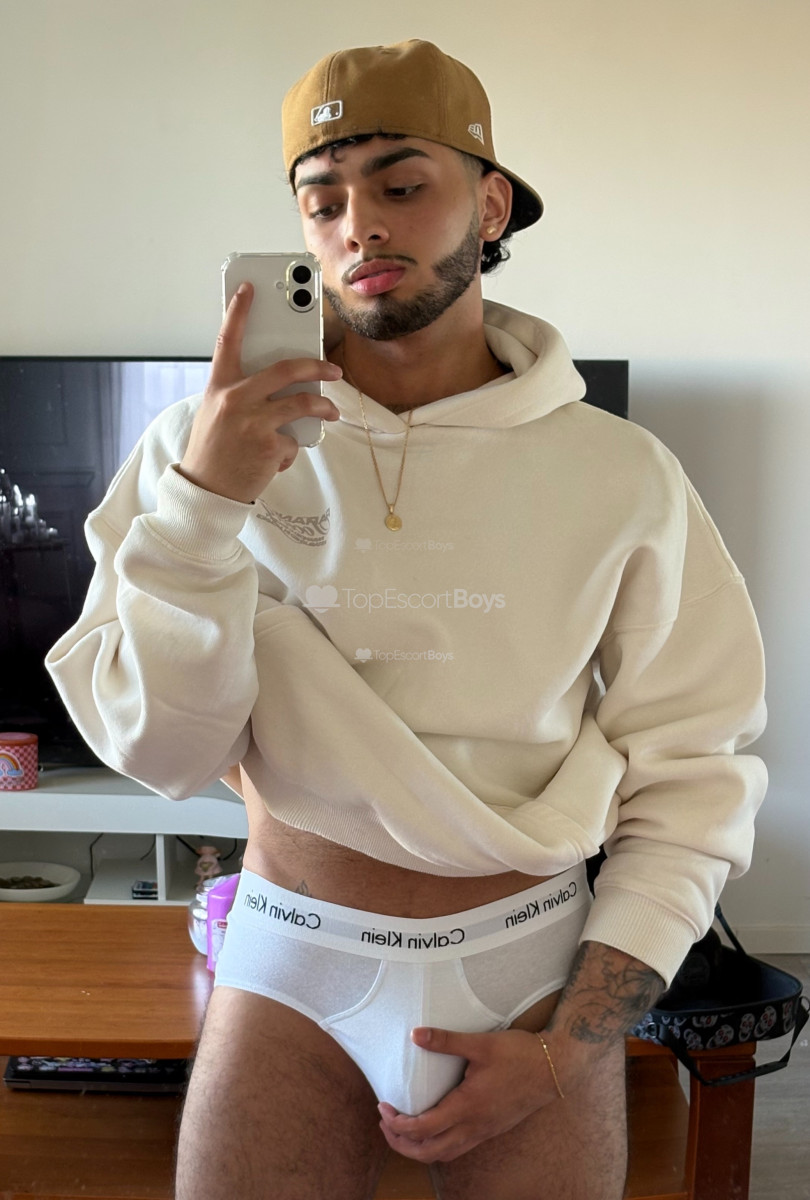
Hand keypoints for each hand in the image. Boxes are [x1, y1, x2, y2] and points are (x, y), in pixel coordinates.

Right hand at [179, 281, 342, 501]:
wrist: (206, 491)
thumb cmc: (212, 451)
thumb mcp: (215, 414)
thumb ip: (239, 394)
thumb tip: (279, 384)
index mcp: (218, 387)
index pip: (227, 340)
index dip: (237, 311)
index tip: (249, 288)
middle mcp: (234, 399)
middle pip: (285, 369)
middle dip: (315, 364)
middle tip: (333, 367)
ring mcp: (252, 422)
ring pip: (302, 402)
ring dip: (323, 406)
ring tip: (331, 410)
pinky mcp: (269, 445)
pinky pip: (293, 440)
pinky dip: (290, 450)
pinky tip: (275, 459)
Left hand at [377, 1026, 564, 1162]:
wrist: (554, 1069)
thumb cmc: (519, 1055)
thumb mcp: (481, 1043)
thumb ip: (446, 1041)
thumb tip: (416, 1035)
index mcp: (467, 1108)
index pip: (423, 1129)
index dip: (398, 1124)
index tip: (383, 1108)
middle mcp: (474, 1126)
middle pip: (428, 1152)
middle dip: (401, 1144)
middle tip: (385, 1124)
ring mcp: (483, 1131)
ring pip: (444, 1154)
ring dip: (419, 1148)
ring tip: (402, 1129)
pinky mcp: (491, 1130)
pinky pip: (458, 1148)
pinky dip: (438, 1145)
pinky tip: (434, 1128)